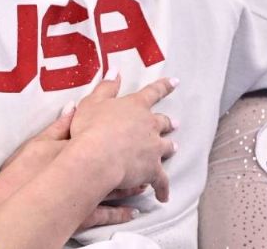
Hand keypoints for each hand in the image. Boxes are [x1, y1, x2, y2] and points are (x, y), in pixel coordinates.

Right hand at [69, 77, 177, 201]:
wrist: (97, 156)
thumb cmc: (91, 127)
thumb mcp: (92, 101)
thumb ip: (106, 86)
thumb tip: (115, 70)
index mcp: (135, 106)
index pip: (153, 92)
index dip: (164, 86)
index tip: (175, 82)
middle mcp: (149, 125)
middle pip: (162, 122)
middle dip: (168, 122)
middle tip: (174, 123)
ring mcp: (153, 148)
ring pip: (166, 147)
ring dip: (169, 147)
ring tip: (174, 148)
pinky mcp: (152, 170)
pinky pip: (161, 181)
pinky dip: (163, 188)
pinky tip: (163, 196)